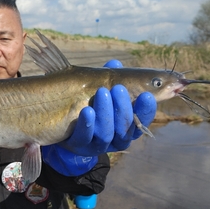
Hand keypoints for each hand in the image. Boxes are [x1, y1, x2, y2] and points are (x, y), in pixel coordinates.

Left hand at [41, 60, 156, 175]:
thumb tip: (115, 63)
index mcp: (125, 125)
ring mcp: (95, 144)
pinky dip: (87, 124)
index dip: (146, 110)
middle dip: (123, 108)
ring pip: (106, 135)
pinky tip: (87, 110)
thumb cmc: (87, 102)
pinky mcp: (76, 145)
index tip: (147, 95)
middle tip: (119, 88)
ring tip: (102, 91)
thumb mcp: (98, 88)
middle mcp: (114, 138)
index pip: (141, 120)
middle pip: (125, 130)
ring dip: (105, 113)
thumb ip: (108, 78)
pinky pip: (83, 138)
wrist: (62, 124)